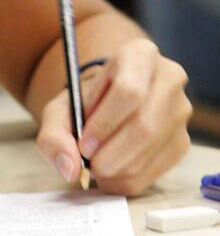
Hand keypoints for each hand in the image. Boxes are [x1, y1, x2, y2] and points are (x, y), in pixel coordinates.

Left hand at [36, 38, 191, 195]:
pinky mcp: (182, 142)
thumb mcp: (59, 110)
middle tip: (87, 163)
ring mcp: (180, 111)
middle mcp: (169, 78)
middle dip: (109, 154)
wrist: (108, 105)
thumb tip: (69, 167)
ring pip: (149, 151)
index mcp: (139, 55)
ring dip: (115, 170)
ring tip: (95, 166)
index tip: (83, 145)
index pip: (128, 91)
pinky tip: (111, 171)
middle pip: (144, 126)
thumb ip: (54, 136)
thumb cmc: (85, 103)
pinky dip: (126, 180)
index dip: (103, 124)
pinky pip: (154, 171)